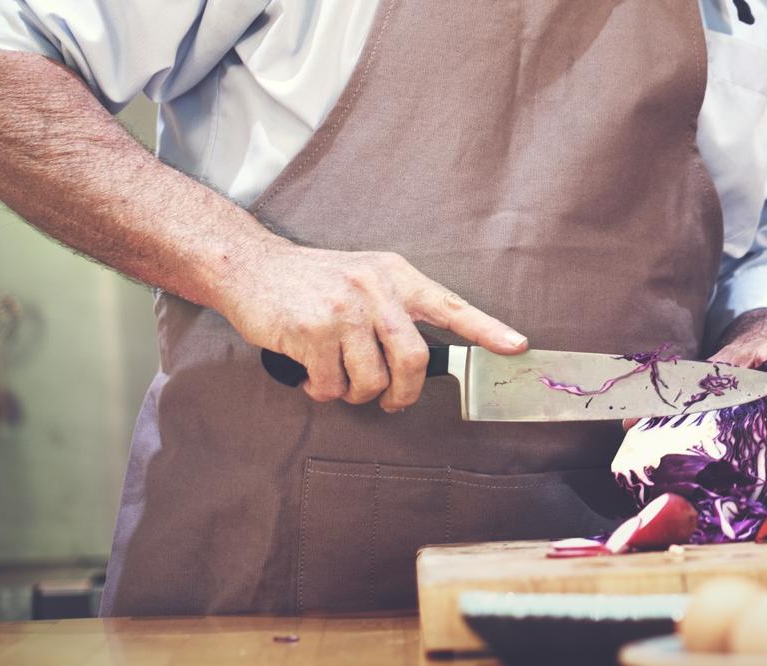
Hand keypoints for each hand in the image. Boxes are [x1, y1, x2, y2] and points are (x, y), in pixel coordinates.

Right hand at [217, 244, 525, 410]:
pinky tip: (312, 374)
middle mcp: (374, 288)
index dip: (486, 329)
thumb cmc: (313, 280)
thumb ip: (396, 307)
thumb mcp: (364, 274)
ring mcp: (343, 309)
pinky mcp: (311, 331)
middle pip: (414, 360)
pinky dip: (324, 391)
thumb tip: (423, 359)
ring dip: (356, 393)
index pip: (450, 305)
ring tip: (338, 378)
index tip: (517, 346)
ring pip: (373, 380)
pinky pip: (333, 385)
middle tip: (391, 402)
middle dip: (405, 394)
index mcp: (395, 275)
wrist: (249, 266)